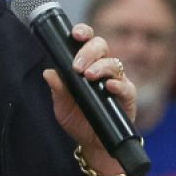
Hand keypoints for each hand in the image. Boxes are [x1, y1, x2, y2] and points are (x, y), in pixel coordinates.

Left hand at [43, 23, 137, 172]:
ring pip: (114, 63)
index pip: (86, 41)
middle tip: (78, 66)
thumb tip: (48, 73)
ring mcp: (117, 81)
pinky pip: (126, 86)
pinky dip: (118, 84)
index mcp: (86, 64)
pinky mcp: (127, 96)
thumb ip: (57, 89)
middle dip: (89, 51)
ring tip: (89, 76)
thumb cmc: (77, 119)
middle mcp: (103, 68)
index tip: (75, 34)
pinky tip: (109, 86)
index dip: (83, 33)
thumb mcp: (62, 106)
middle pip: (101, 45)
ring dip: (101, 66)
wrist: (93, 143)